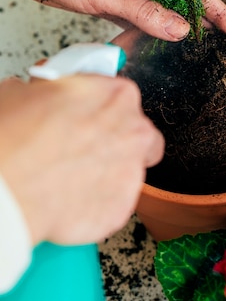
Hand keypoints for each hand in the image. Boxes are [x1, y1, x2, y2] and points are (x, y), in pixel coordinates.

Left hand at [0, 0, 225, 45]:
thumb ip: (144, 10)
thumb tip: (182, 30)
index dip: (223, 16)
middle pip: (189, 4)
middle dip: (212, 25)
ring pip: (168, 14)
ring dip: (186, 32)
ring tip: (208, 52)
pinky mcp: (118, 1)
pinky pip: (144, 21)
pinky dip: (155, 35)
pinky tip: (166, 49)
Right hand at [0, 75, 163, 245]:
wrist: (8, 186)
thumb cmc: (16, 138)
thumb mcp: (26, 91)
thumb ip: (50, 93)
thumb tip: (39, 98)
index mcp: (117, 96)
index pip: (120, 96)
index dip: (98, 107)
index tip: (84, 114)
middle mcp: (133, 133)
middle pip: (138, 135)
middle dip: (115, 141)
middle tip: (82, 146)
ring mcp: (130, 173)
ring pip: (128, 172)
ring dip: (105, 174)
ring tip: (69, 176)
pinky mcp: (120, 209)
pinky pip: (112, 205)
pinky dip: (94, 205)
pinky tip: (68, 198)